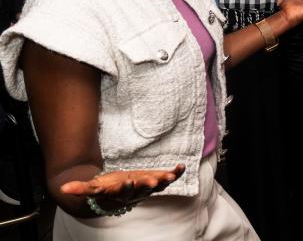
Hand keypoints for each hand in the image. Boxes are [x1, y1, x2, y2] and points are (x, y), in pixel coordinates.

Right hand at [60, 165, 184, 208]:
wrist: (114, 194)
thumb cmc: (102, 189)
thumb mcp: (92, 188)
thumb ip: (79, 189)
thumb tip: (62, 188)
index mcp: (118, 194)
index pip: (122, 193)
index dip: (125, 188)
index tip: (128, 182)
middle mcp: (134, 193)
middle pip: (141, 191)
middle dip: (147, 186)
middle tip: (154, 182)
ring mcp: (145, 188)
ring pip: (156, 186)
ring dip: (165, 180)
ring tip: (173, 174)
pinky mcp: (154, 181)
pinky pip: (166, 179)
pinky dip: (175, 174)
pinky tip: (182, 166)